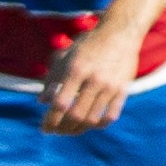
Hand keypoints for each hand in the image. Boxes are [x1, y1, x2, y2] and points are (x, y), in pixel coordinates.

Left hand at [38, 17, 141, 134]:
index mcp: (75, 70)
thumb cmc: (88, 44)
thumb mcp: (65, 56)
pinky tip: (92, 125)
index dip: (50, 120)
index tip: (44, 129)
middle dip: (63, 128)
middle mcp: (93, 79)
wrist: (120, 34)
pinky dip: (100, 124)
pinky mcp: (123, 89)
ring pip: (93, 118)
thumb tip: (42, 101)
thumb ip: (52, 78)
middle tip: (56, 132)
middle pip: (76, 115)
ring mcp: (110, 86)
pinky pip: (112, 114)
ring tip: (71, 130)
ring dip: (79, 129)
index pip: (59, 103)